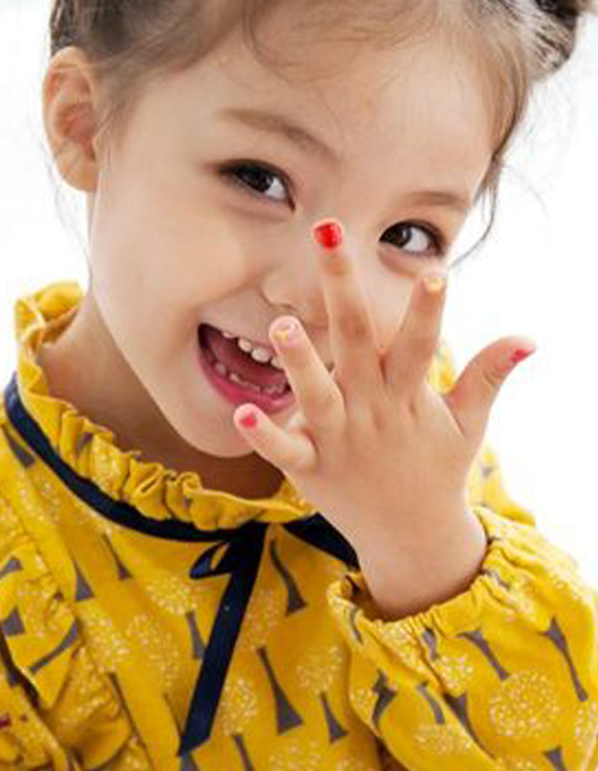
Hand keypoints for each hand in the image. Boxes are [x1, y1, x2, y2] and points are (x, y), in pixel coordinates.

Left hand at [231, 219, 535, 553]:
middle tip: (327, 234)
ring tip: (280, 327)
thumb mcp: (466, 424)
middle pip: (357, 341)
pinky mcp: (311, 467)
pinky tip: (242, 414)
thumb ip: (487, 377)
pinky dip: (265, 435)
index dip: (428, 311)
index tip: (434, 271)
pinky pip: (284, 451)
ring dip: (300, 362)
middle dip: (343, 287)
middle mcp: (371, 408)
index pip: (421, 344)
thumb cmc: (435, 467)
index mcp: (407, 393)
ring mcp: (339, 438)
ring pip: (317, 395)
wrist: (410, 536)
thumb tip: (528, 338)